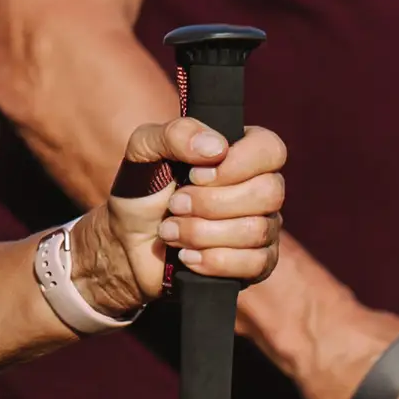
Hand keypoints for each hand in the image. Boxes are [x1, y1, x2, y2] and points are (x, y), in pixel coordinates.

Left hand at [78, 114, 287, 318]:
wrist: (129, 243)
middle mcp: (261, 187)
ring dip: (202, 233)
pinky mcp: (257, 264)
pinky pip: (256, 264)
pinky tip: (188, 256)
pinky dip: (213, 261)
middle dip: (211, 203)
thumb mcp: (145, 149)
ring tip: (171, 231)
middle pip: (268, 193)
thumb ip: (176, 134)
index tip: (195, 174)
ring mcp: (263, 227)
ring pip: (257, 230)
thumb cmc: (143, 190)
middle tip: (175, 205)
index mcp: (241, 151)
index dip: (236, 165)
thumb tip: (216, 148)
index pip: (270, 149)